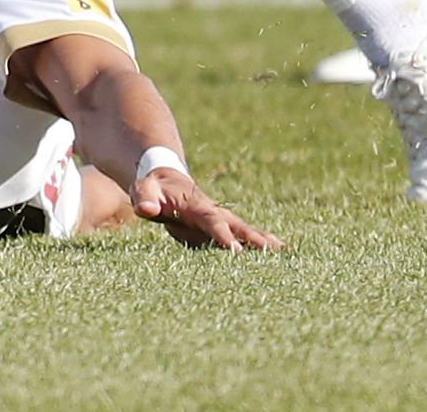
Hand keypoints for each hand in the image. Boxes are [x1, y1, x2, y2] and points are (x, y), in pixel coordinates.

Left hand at [134, 167, 280, 251]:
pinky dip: (258, 241)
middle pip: (235, 224)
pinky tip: (276, 250)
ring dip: (260, 239)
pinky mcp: (219, 227)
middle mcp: (212, 211)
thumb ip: (144, 197)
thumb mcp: (143, 189)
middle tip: (271, 250)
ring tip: (282, 250)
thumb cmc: (152, 187)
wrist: (164, 176)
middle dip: (251, 237)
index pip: (210, 221)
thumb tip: (146, 208)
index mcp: (195, 204)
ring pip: (243, 229)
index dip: (222, 234)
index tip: (236, 250)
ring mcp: (218, 218)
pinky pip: (241, 235)